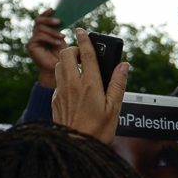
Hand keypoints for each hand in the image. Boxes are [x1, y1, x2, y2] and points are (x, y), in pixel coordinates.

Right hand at [27, 12, 65, 87]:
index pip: (42, 19)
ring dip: (52, 31)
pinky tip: (57, 43)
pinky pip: (39, 36)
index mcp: (44, 32)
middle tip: (60, 22)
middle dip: (49, 20)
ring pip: (40, 28)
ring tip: (62, 37)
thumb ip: (60, 29)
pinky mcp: (31, 46)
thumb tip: (67, 18)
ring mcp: (33, 40)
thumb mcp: (62, 39)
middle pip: (39, 21)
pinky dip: (49, 38)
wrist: (58, 70)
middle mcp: (37, 35)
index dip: (46, 13)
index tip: (54, 9)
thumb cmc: (62, 56)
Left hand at [51, 28, 128, 143]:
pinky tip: (74, 87)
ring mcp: (61, 92)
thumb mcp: (115, 108)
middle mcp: (72, 85)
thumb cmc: (98, 131)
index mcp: (90, 85)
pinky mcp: (54, 100)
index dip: (84, 39)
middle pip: (66, 55)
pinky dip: (64, 77)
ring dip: (66, 62)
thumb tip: (123, 65)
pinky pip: (57, 81)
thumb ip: (118, 84)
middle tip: (83, 54)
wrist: (75, 147)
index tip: (83, 30)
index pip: (85, 54)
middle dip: (73, 49)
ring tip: (78, 68)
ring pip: (58, 66)